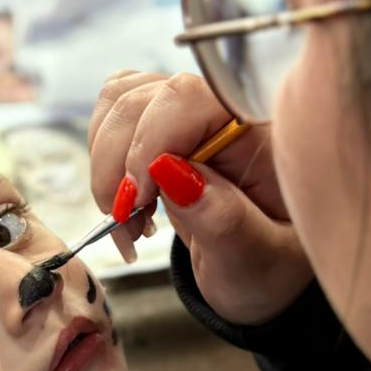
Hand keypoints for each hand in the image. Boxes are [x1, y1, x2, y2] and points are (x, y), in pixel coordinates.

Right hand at [88, 71, 313, 324]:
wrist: (259, 271)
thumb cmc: (266, 266)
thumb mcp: (254, 259)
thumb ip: (221, 217)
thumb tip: (169, 170)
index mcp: (261, 133)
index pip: (189, 99)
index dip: (150, 143)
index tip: (139, 201)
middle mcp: (223, 110)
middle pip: (143, 100)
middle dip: (120, 166)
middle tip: (129, 224)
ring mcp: (190, 114)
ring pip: (119, 105)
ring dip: (107, 168)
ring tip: (129, 220)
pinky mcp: (163, 125)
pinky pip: (114, 117)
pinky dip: (104, 161)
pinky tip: (126, 200)